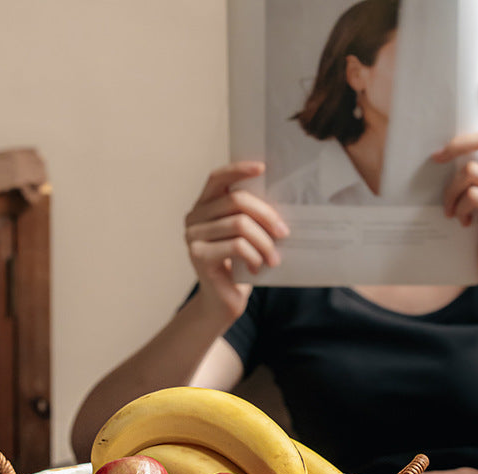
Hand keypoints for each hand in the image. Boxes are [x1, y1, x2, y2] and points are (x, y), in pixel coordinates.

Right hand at [184, 161, 289, 322]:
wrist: (223, 302)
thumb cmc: (239, 266)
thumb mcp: (247, 236)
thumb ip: (251, 216)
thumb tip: (283, 197)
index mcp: (205, 206)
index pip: (217, 177)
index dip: (239, 169)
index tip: (263, 167)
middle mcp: (194, 217)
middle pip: (236, 201)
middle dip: (266, 215)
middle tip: (284, 233)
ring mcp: (193, 236)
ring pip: (240, 225)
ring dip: (264, 242)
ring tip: (273, 258)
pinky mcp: (198, 255)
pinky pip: (236, 246)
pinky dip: (254, 256)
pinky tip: (257, 268)